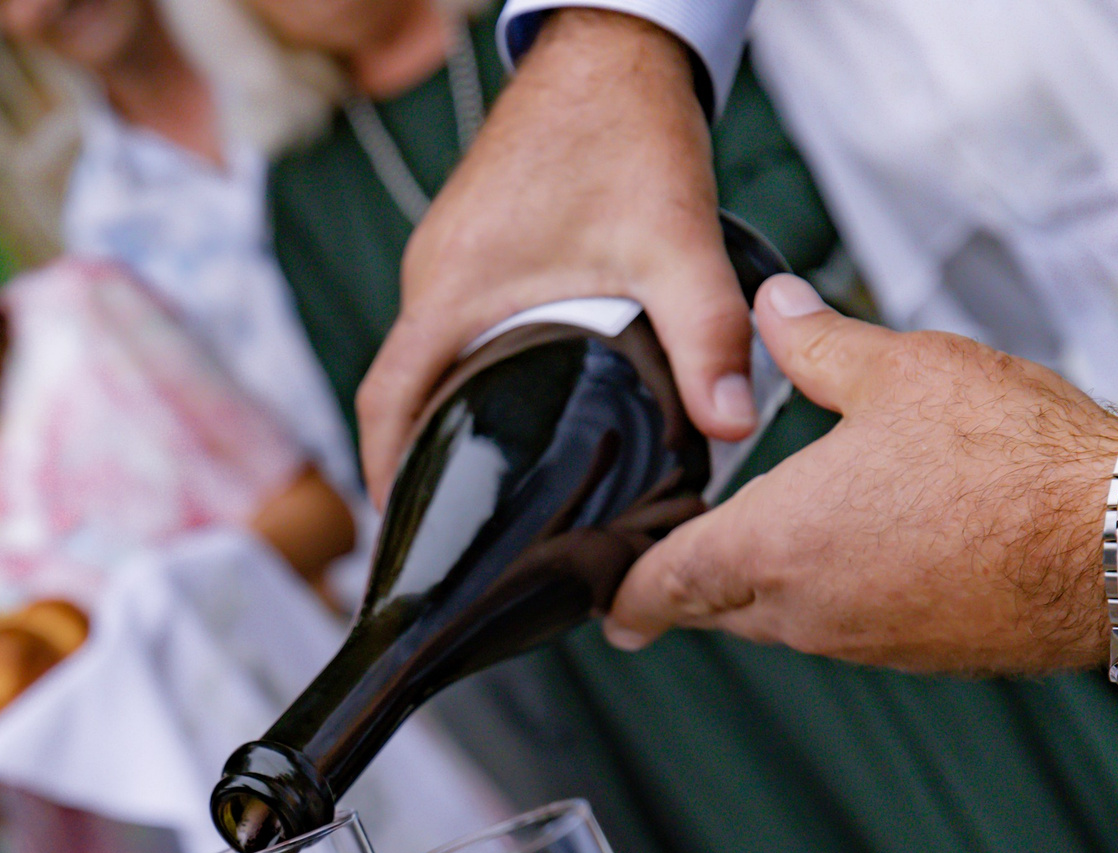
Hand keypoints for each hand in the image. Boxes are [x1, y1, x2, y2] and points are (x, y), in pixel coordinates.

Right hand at [356, 10, 747, 501]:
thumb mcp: (674, 241)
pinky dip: (464, 377)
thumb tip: (730, 426)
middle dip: (418, 468)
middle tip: (459, 536)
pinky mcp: (469, 243)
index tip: (405, 537)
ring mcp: (445, 257)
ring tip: (488, 488)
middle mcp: (432, 276)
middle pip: (399, 394)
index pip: (387, 405)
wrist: (612, 43)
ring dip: (444, 422)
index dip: (386, 478)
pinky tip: (515, 408)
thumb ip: (707, 335)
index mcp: (451, 290)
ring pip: (425, 361)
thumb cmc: (625, 128)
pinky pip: (448, 327)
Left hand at [606, 275, 1117, 673]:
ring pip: (784, 621)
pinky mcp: (921, 655)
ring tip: (774, 540)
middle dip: (690, 586)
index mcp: (772, 546)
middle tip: (671, 568)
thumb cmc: (1012, 459)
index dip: (624, 590)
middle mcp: (805, 611)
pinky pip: (851, 629)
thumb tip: (771, 308)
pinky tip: (870, 552)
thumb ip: (816, 345)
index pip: (662, 586)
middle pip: (715, 609)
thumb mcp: (899, 370)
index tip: (606, 597)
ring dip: (769, 588)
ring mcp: (864, 641)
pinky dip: (839, 596)